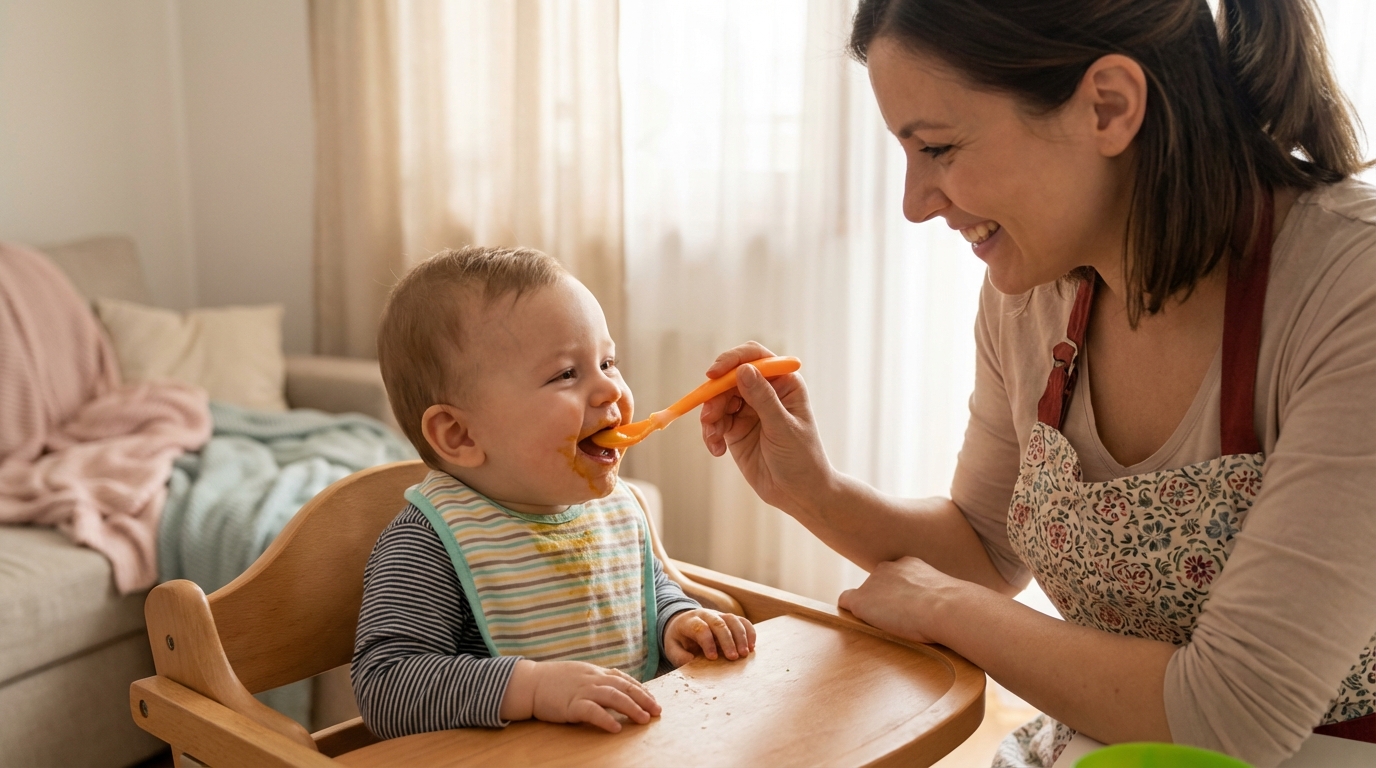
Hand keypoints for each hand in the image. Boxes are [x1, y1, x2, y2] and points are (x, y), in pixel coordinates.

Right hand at [500, 660, 660, 732]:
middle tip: (657, 710)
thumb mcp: (578, 673)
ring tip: (644, 719)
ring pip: (613, 697)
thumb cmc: (552, 680)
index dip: (640, 689)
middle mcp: (592, 678)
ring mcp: (582, 690)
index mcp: (594, 671)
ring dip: (631, 708)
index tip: (652, 699)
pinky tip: (616, 728)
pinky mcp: (571, 704)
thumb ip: (595, 679)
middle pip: (624, 687)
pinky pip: (592, 711)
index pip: (623, 678)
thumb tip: (614, 687)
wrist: (529, 682)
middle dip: (643, 698)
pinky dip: (605, 719)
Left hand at [663, 608, 755, 666]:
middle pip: (719, 623)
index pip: (700, 628)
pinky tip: (752, 646)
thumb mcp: (671, 647)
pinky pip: (742, 621)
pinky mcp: (728, 619)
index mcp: (689, 622)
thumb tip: (691, 662)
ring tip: (745, 653)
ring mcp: (718, 615)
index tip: (712, 657)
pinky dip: (749, 631)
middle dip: (728, 640)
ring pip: (733, 620)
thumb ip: (678, 655)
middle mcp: (705, 615)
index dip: (707, 642)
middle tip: (734, 657)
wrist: (683, 622)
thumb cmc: (679, 639)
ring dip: (741, 636)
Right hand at [698, 341, 832, 513]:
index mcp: (784, 383)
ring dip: (710, 417)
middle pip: (729, 379)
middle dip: (715, 396)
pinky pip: (714, 422)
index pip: (754, 358)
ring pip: (717, 400)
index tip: (713, 374)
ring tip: (714, 438)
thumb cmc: (802, 458)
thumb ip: (763, 399)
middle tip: (710, 417)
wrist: (799, 494)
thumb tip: (743, 370)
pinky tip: (716, 450)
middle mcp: (764, 391)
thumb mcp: (783, 428)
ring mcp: (748, 410)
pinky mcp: (735, 429)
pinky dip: (710, 433)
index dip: (732, 360)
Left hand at [838, 557, 969, 644]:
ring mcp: (872, 583)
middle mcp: (887, 568)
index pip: (894, 577)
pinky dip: (849, 611)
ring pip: (864, 596)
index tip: (907, 607)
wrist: (946, 607)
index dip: (898, 593)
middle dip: (884, 600)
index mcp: (908, 564)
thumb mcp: (945, 593)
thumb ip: (936, 595)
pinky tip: (859, 622)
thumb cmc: (954, 606)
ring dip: (872, 609)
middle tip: (900, 619)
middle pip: (877, 585)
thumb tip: (945, 608)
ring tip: (890, 625)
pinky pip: (846, 601)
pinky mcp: (861, 600)